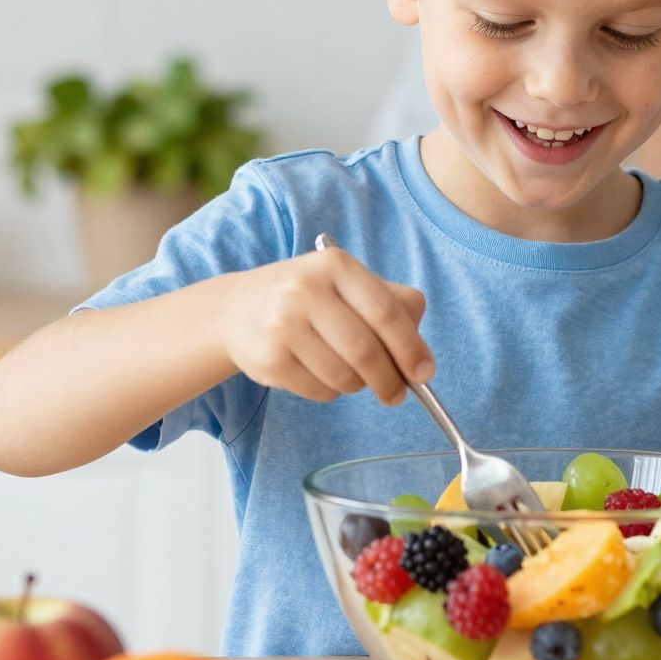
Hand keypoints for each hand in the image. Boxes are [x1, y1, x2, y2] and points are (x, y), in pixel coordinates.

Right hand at [216, 243, 432, 404]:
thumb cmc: (309, 298)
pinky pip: (320, 391)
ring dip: (358, 385)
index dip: (410, 347)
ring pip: (344, 376)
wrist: (236, 309)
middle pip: (366, 350)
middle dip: (389, 380)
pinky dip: (331, 392)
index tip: (424, 373)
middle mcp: (305, 290)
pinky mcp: (269, 359)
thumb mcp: (347, 284)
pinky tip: (321, 373)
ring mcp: (283, 324)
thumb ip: (393, 307)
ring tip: (351, 374)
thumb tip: (420, 360)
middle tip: (396, 394)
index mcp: (336, 265)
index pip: (385, 311)